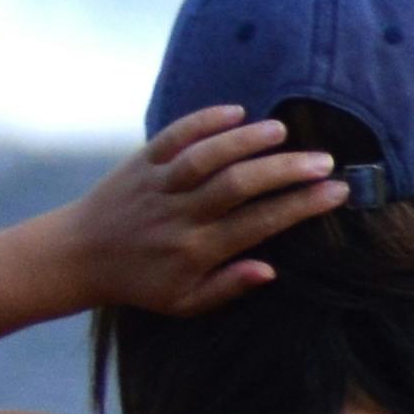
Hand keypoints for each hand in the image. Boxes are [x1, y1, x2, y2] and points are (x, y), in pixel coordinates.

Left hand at [50, 106, 352, 315]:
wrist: (76, 256)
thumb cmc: (139, 281)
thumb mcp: (184, 302)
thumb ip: (228, 286)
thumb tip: (271, 269)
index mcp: (196, 250)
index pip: (259, 224)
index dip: (301, 206)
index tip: (336, 192)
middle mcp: (179, 215)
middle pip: (238, 186)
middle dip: (285, 171)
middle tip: (324, 160)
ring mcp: (157, 185)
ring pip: (205, 157)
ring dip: (245, 141)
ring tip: (283, 131)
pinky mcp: (138, 163)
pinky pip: (172, 138)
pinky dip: (202, 122)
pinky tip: (236, 111)